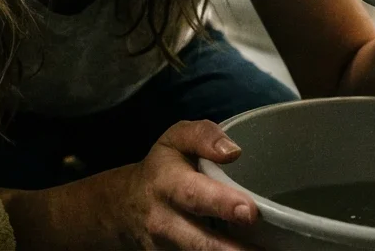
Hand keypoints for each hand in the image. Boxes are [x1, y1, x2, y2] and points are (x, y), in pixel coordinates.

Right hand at [109, 120, 257, 249]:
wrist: (125, 205)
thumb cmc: (162, 168)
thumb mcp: (176, 139)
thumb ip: (203, 136)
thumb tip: (233, 152)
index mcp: (168, 184)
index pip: (194, 195)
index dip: (222, 203)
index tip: (249, 211)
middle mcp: (164, 221)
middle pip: (200, 242)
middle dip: (231, 250)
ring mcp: (166, 248)